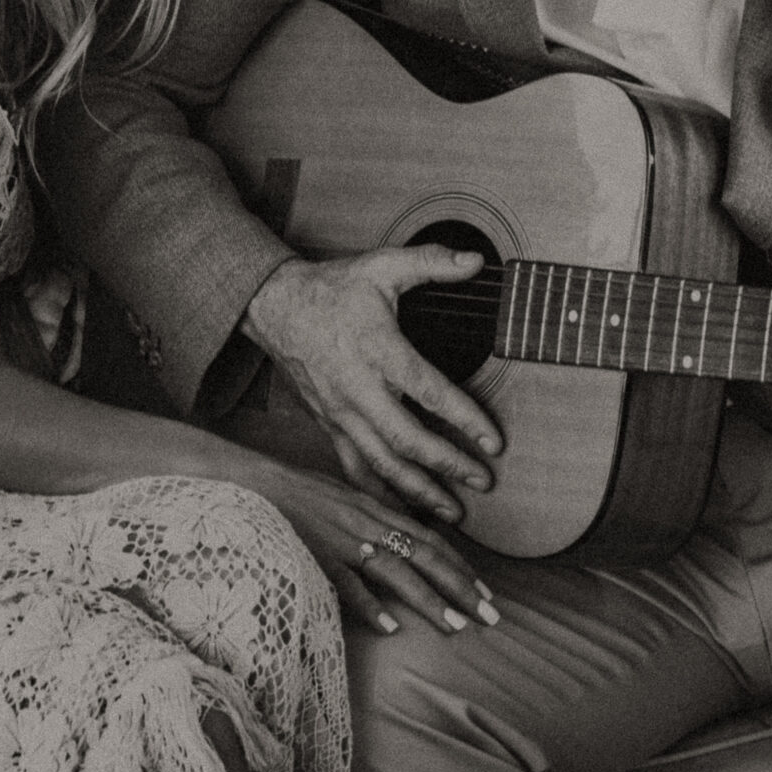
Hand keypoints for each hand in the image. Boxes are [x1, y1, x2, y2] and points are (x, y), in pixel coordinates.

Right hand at [235, 456, 498, 636]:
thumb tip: (401, 541)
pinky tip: (390, 626)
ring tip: (456, 626)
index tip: (485, 591)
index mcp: (376, 510)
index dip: (460, 566)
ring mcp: (344, 540)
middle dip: (461, 587)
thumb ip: (374, 519)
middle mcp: (368, 523)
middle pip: (426, 557)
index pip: (430, 539)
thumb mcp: (345, 499)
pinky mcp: (318, 554)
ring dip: (429, 600)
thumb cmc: (298, 495)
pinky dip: (370, 605)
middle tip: (492, 616)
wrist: (256, 484)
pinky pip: (349, 583)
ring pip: (397, 571)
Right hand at [243, 248, 503, 525]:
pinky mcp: (329, 424)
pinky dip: (380, 492)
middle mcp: (358, 389)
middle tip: (483, 481)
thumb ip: (430, 262)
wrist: (276, 307)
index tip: (495, 441)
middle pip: (406, 440)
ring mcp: (341, 412)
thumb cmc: (333, 289)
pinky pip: (355, 467)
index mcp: (378, 350)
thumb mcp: (382, 265)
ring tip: (452, 510)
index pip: (429, 392)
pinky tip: (404, 509)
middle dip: (447, 465)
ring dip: (418, 490)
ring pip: (380, 463)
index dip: (466, 418)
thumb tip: (476, 262)